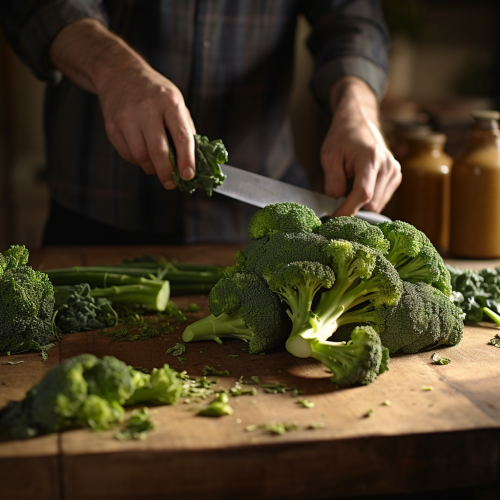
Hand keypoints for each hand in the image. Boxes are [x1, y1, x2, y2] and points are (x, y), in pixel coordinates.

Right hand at [97, 62, 195, 188]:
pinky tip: (143, 155)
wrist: (118, 72)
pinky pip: (127, 154)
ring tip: (157, 167)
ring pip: (141, 156)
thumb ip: (185, 130)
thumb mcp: (175, 102)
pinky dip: (138, 161)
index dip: (186, 160)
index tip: (188, 176)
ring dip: (151, 168)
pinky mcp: (111, 125)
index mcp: (170, 102)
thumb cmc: (154, 93)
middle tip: (171, 183)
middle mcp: (147, 109)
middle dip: (167, 172)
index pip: (181, 136)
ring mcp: (127, 117)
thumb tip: (194, 161)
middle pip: (158, 151)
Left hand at [321, 77, 400, 215]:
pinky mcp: (396, 177)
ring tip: (345, 193)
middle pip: (372, 204)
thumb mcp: (330, 157)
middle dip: (353, 209)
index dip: (348, 210)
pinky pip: (381, 199)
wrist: (359, 121)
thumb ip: (333, 183)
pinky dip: (367, 201)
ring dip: (360, 206)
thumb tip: (335, 205)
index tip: (334, 219)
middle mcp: (388, 166)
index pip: (363, 194)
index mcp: (371, 158)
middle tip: (335, 207)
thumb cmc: (343, 136)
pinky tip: (356, 190)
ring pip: (377, 205)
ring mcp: (395, 172)